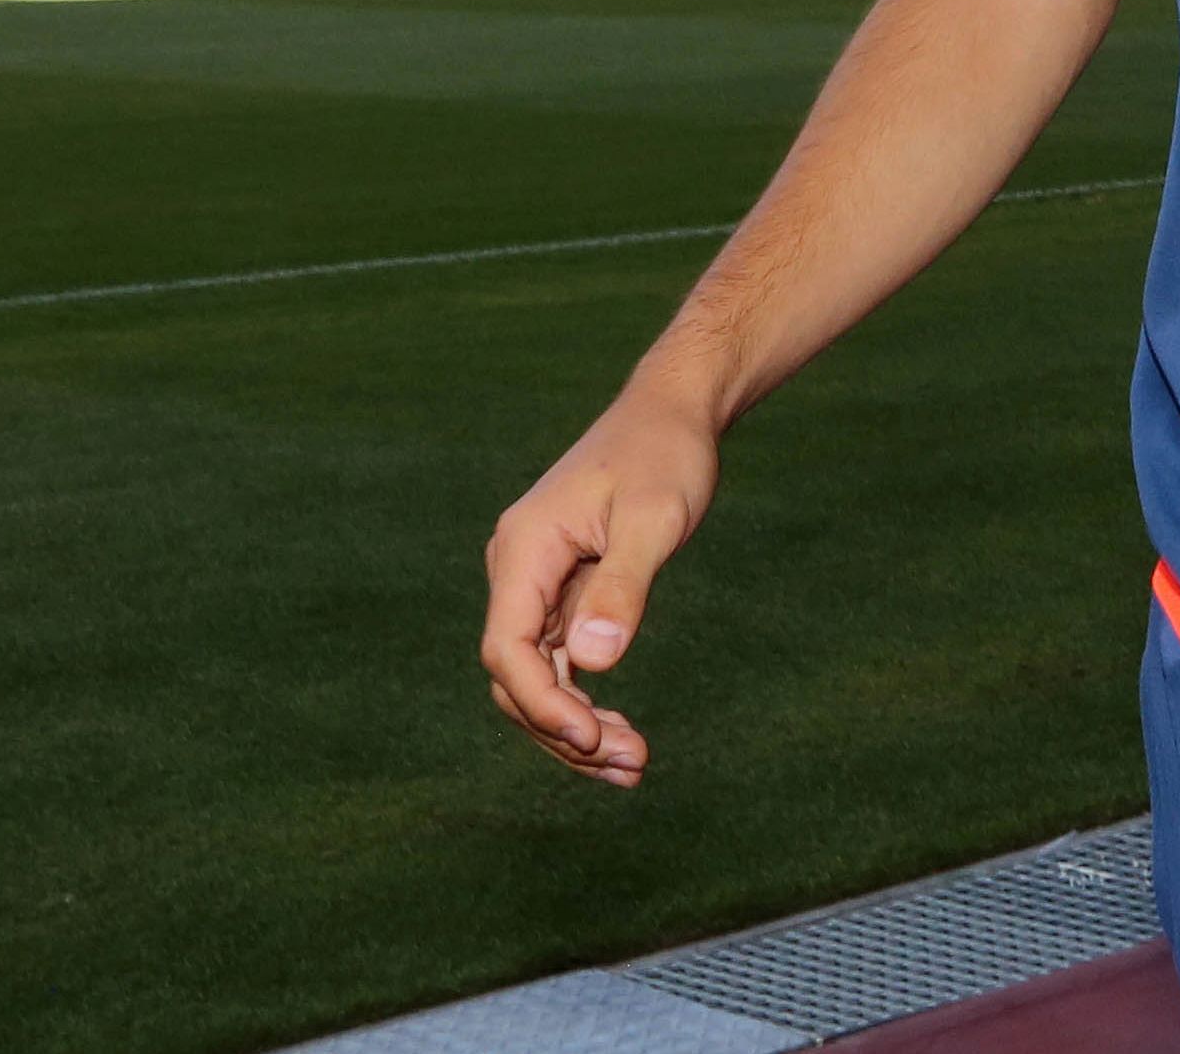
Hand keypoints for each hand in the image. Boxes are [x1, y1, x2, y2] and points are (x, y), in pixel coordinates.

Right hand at [481, 383, 719, 788]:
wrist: (672, 413)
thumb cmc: (665, 455)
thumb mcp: (654, 518)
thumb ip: (624, 587)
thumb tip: (594, 663)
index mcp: (523, 550)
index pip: (507, 648)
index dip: (541, 703)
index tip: (591, 739)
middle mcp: (517, 570)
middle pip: (515, 674)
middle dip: (562, 728)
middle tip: (630, 764)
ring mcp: (537, 584)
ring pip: (537, 676)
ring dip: (575, 725)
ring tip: (633, 766)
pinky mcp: (563, 593)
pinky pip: (561, 661)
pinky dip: (586, 699)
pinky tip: (621, 736)